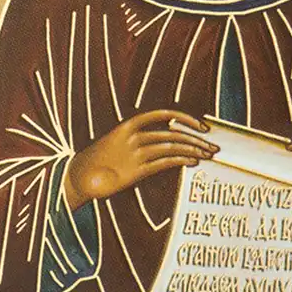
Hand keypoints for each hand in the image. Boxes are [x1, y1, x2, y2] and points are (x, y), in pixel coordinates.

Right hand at [63, 110, 218, 211]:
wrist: (79, 176)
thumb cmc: (102, 158)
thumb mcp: (119, 140)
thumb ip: (140, 136)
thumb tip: (169, 136)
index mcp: (129, 124)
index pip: (164, 114)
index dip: (185, 118)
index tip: (202, 126)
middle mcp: (133, 137)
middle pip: (173, 133)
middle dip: (196, 139)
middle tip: (213, 146)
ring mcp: (135, 154)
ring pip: (171, 147)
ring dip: (193, 150)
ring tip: (207, 154)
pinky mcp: (135, 171)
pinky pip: (164, 163)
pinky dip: (181, 160)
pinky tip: (193, 162)